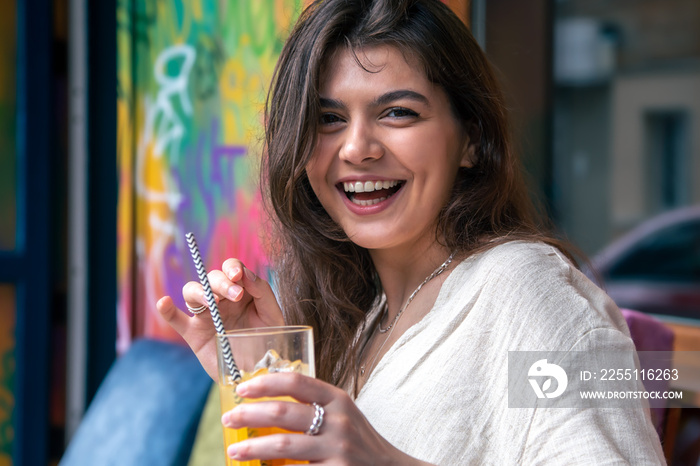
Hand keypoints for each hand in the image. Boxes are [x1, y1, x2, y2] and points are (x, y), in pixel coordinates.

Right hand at [157, 258, 284, 379]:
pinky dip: (167, 310)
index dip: (232, 267)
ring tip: (212, 301)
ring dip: (201, 291)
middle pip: (212, 278)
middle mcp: (221, 299)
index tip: (239, 276)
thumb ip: (262, 292)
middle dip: (222, 283)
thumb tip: (245, 273)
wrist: (258, 372)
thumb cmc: (267, 341)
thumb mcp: (272, 315)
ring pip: (192, 291)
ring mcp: (206, 316)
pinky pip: (176, 319)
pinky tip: (164, 302)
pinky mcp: (193, 334)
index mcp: (241, 291)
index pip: (231, 269)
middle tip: (236, 295)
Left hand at [221, 373, 432, 464]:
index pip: (296, 382)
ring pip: (285, 445)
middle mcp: (339, 421)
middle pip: (284, 412)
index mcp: (338, 399)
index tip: (241, 388)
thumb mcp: (342, 415)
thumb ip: (315, 406)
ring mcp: (338, 449)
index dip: (265, 382)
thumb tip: (266, 403)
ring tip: (234, 449)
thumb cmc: (358, 442)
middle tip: (228, 418)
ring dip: (253, 447)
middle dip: (249, 415)